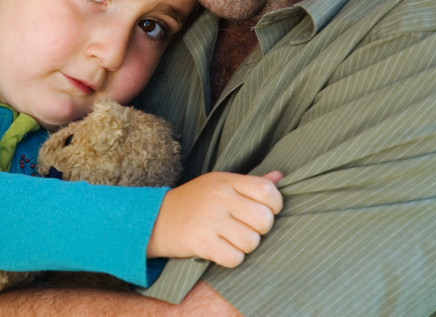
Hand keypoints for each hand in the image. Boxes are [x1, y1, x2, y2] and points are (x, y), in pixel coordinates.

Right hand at [147, 171, 282, 267]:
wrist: (155, 219)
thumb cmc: (195, 202)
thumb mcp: (220, 184)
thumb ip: (250, 183)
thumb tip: (280, 178)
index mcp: (227, 181)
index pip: (268, 191)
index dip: (274, 206)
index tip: (263, 211)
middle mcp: (220, 197)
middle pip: (264, 220)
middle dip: (259, 230)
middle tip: (244, 228)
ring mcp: (210, 219)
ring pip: (251, 242)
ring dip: (244, 247)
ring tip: (230, 239)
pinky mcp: (201, 242)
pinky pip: (234, 258)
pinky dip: (231, 259)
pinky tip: (221, 250)